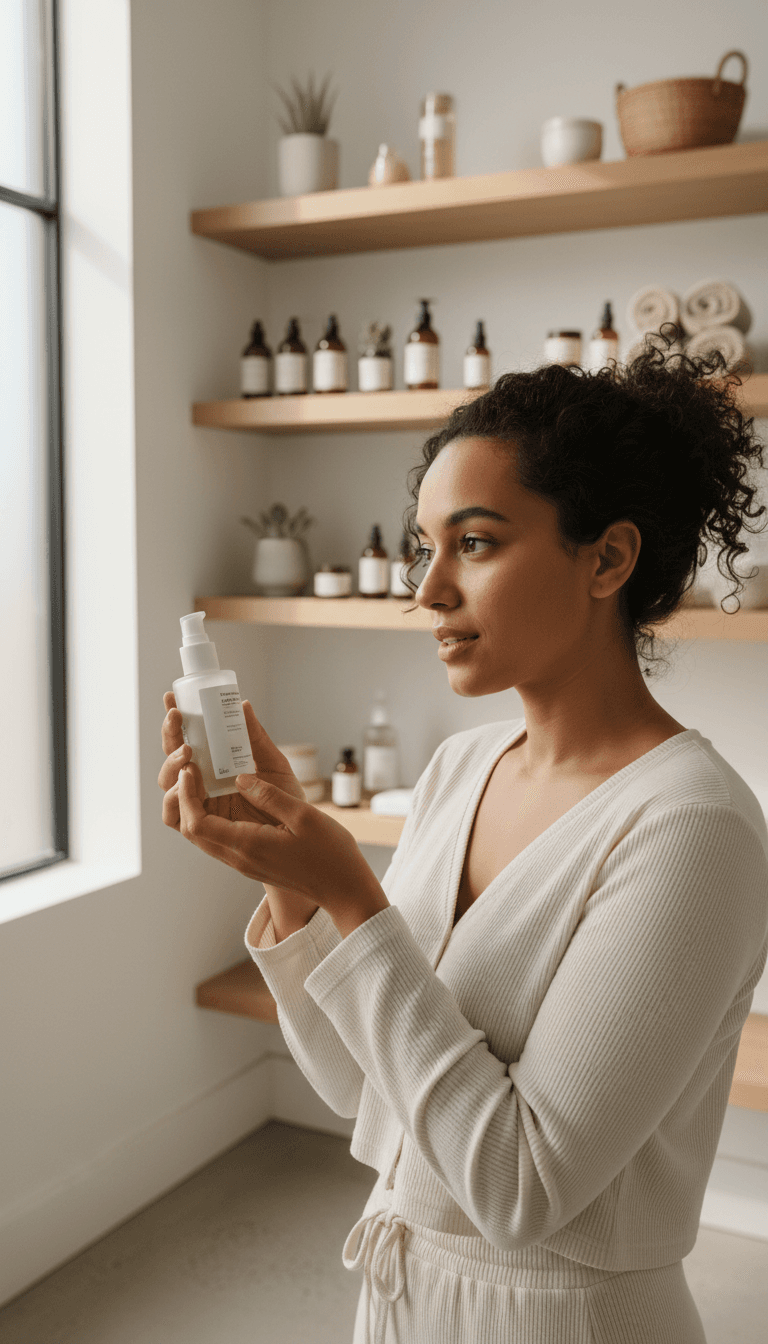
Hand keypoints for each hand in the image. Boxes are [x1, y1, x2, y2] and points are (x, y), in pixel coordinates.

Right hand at [159, 692, 305, 826]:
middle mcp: (201, 784)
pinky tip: (188, 780)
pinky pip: (175, 816)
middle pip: (172, 760)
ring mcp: (198, 805)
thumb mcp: (274, 763)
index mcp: (214, 765)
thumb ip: (256, 738)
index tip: (172, 697)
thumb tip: (243, 705)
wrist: (300, 834)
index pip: (187, 740)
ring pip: (168, 785)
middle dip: (170, 737)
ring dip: (171, 765)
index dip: (175, 721)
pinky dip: (175, 798)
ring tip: (188, 752)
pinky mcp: (201, 828)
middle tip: (179, 718)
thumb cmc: (286, 798)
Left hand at [159, 693, 319, 928]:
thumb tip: (240, 778)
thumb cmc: (330, 854)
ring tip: (200, 776)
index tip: (191, 768)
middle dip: (182, 798)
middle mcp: (239, 857)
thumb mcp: (304, 816)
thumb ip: (268, 796)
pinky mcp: (250, 860)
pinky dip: (209, 815)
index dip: (187, 794)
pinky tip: (221, 794)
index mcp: (248, 845)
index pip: (197, 823)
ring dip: (193, 807)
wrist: (343, 888)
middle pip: (192, 830)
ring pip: (202, 836)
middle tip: (189, 766)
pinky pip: (217, 837)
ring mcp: (243, 862)